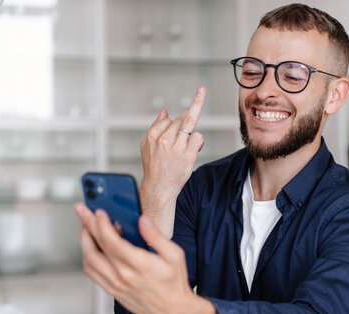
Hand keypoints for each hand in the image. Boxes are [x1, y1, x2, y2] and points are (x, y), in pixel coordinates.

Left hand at [75, 203, 219, 313]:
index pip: (112, 242)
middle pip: (95, 248)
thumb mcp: (174, 255)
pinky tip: (92, 248)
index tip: (99, 211)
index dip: (102, 225)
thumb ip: (156, 236)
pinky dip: (88, 257)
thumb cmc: (174, 283)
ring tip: (87, 228)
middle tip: (82, 211)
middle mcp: (124, 276)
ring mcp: (116, 285)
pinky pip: (93, 274)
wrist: (173, 310)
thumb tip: (143, 220)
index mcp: (139, 265)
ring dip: (85, 242)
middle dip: (86, 226)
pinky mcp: (113, 291)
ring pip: (89, 261)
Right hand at [139, 86, 205, 236]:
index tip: (197, 94)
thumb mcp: (147, 146)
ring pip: (191, 124)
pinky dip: (197, 142)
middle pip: (182, 118)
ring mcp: (177, 146)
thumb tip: (165, 112)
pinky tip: (192, 150)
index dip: (179, 117)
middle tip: (202, 90)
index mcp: (153, 135)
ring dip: (191, 132)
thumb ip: (155, 128)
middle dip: (191, 112)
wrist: (159, 188)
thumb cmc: (154, 168)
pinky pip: (198, 138)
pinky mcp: (188, 154)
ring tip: (186, 144)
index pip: (169, 119)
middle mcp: (164, 139)